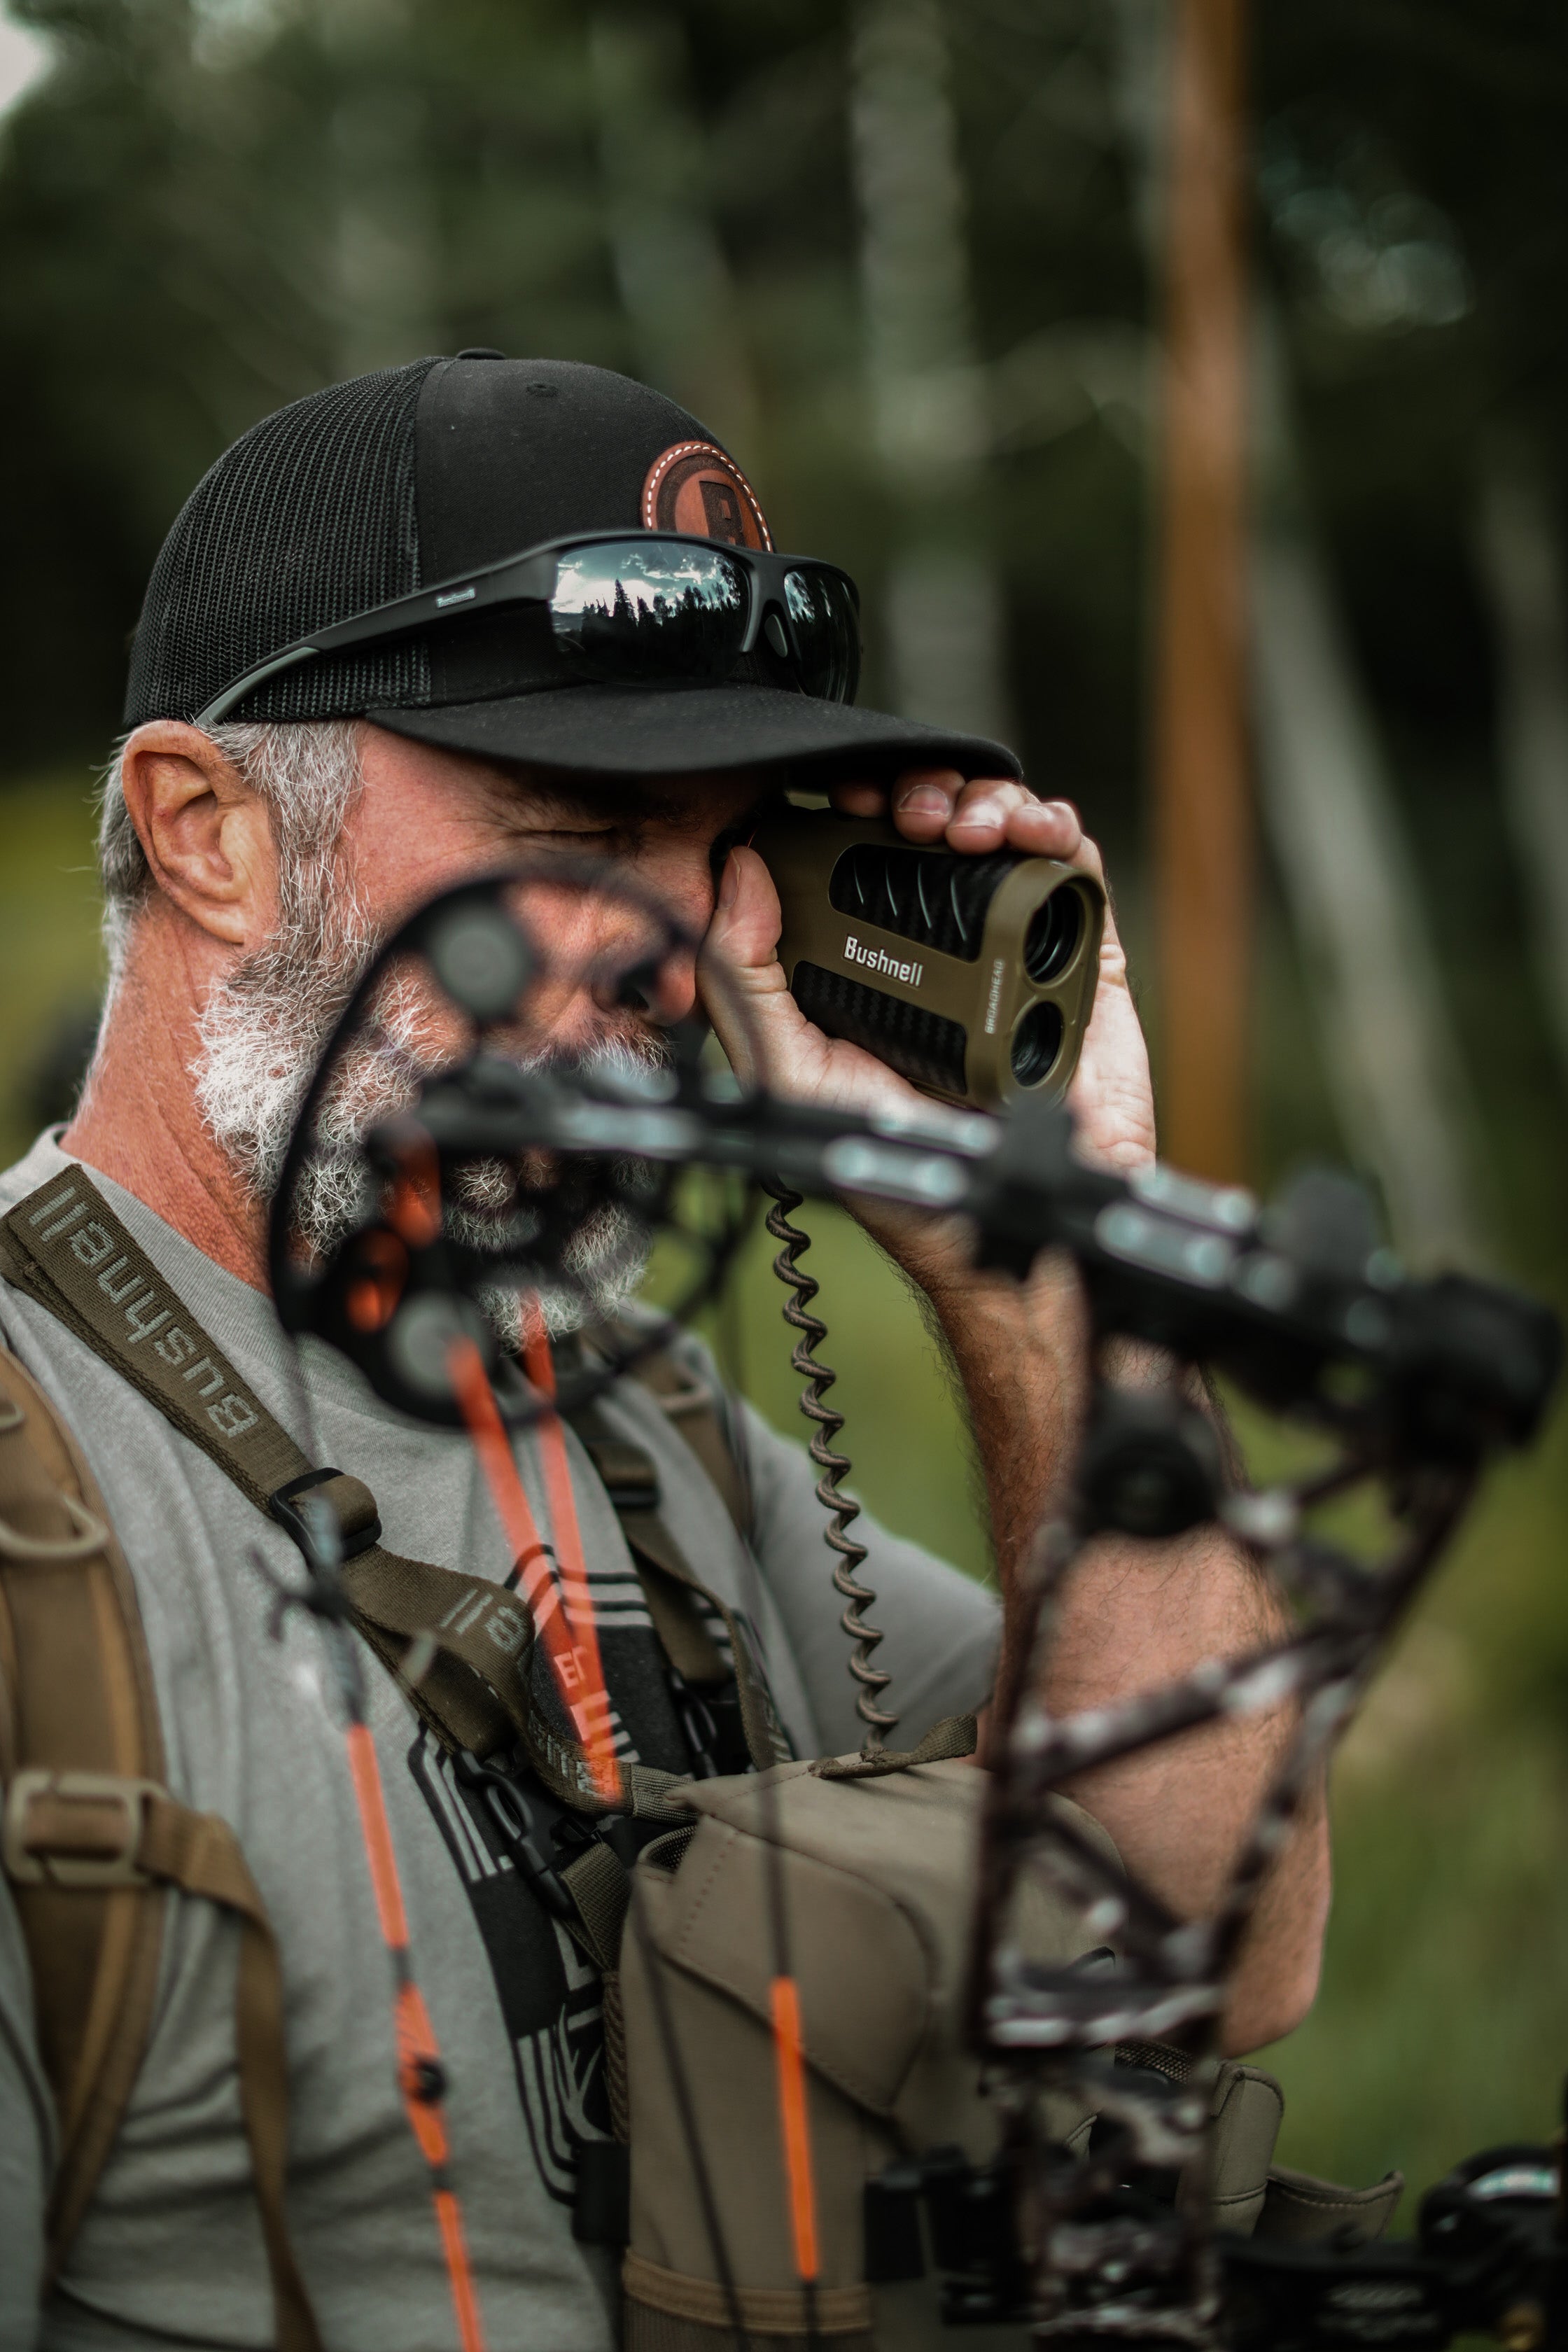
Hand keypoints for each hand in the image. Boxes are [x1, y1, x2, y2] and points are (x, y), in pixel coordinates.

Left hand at [700, 768, 1155, 1173]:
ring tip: (963, 827)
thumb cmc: (889, 1163)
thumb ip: (742, 977)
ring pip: (1003, 832)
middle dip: (918, 793)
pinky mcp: (1078, 960)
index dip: (848, 807)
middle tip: (906, 812)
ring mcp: (1012, 948)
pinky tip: (1028, 836)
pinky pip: (1074, 873)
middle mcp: (937, 944)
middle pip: (932, 825)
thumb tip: (737, 870)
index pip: (854, 851)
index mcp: (864, 956)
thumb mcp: (785, 1071)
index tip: (842, 795)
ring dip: (983, 801)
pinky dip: (1055, 832)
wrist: (998, 1221)